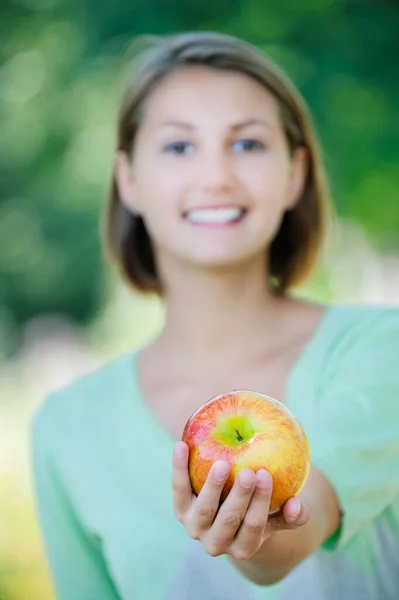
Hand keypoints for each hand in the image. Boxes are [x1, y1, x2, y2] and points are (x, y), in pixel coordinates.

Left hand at [172, 441, 309, 560]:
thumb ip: (293, 515)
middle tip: (248, 471)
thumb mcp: (277, 517)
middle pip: (229, 520)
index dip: (260, 503)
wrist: (226, 517)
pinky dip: (179, 468)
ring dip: (212, 487)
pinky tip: (181, 445)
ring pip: (203, 510)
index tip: (266, 475)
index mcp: (243, 547)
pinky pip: (179, 488)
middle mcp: (217, 544)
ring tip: (222, 464)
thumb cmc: (259, 511)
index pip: (254, 527)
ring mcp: (196, 528)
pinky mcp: (180, 510)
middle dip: (240, 497)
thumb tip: (297, 504)